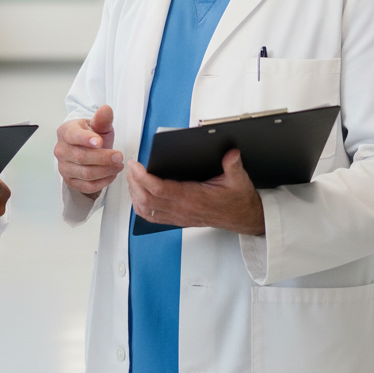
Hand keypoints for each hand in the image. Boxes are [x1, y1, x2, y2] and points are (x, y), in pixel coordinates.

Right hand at [54, 106, 123, 198]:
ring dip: (105, 171)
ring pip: (85, 173)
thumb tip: (106, 109)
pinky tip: (112, 175)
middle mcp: (61, 150)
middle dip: (103, 158)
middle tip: (119, 156)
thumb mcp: (99, 125)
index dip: (86, 139)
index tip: (100, 142)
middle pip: (82, 157)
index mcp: (65, 132)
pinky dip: (102, 183)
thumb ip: (102, 118)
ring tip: (119, 165)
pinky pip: (86, 186)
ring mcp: (63, 167)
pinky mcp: (70, 181)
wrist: (86, 149)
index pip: (73, 136)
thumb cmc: (93, 135)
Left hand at [126, 149, 264, 235]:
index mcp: (194, 198)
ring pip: (146, 209)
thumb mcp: (239, 179)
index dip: (143, 177)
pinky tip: (138, 194)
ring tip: (132, 177)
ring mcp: (178, 217)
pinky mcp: (177, 220)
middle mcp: (183, 209)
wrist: (243, 217)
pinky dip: (140, 206)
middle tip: (130, 167)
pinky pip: (152, 216)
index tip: (135, 165)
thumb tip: (231, 153)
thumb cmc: (238, 199)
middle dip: (134, 182)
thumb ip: (234, 165)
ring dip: (135, 194)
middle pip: (147, 199)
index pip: (160, 190)